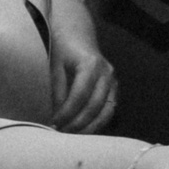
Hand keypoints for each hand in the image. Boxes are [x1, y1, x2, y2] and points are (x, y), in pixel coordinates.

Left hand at [48, 18, 118, 133]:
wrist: (77, 33)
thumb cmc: (63, 48)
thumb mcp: (56, 67)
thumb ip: (58, 92)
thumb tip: (58, 118)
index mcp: (91, 65)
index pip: (80, 96)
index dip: (67, 113)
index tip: (54, 124)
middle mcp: (107, 73)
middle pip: (95, 107)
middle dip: (78, 124)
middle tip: (62, 134)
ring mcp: (113, 81)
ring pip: (106, 112)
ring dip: (90, 127)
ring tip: (73, 135)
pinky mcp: (114, 88)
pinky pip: (109, 110)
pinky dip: (98, 122)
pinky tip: (84, 129)